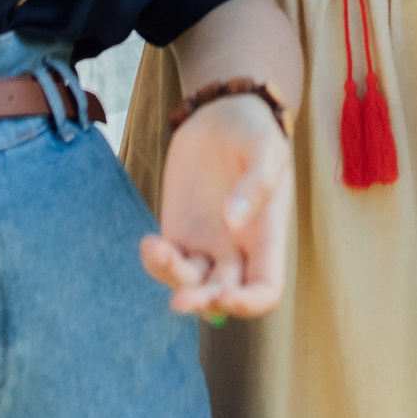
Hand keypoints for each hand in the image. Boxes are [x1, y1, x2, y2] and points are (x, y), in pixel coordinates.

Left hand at [139, 95, 291, 319]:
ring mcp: (206, 242)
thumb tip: (233, 223)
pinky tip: (149, 244)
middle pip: (223, 296)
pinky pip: (166, 261)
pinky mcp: (179, 230)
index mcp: (267, 236)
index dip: (249, 303)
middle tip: (181, 301)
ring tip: (157, 249)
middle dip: (203, 302)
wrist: (221, 114)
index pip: (265, 289)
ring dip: (175, 282)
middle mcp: (237, 248)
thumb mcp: (267, 149)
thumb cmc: (254, 131)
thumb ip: (257, 183)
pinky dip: (156, 261)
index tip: (226, 296)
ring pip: (190, 284)